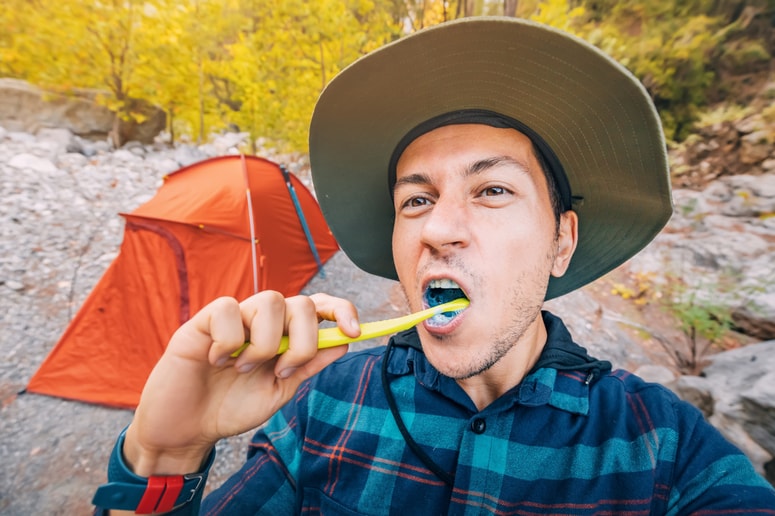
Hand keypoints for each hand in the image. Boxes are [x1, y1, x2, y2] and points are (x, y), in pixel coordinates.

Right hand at [122, 291, 357, 475]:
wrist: (186, 429)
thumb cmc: (231, 407)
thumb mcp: (279, 390)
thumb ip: (308, 365)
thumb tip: (343, 341)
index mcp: (284, 335)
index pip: (318, 306)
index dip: (340, 310)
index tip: (355, 331)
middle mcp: (262, 321)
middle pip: (301, 302)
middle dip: (303, 340)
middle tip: (282, 370)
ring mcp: (234, 318)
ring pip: (270, 301)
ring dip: (264, 343)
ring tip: (242, 370)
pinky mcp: (203, 320)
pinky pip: (228, 309)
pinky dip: (228, 341)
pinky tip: (215, 361)